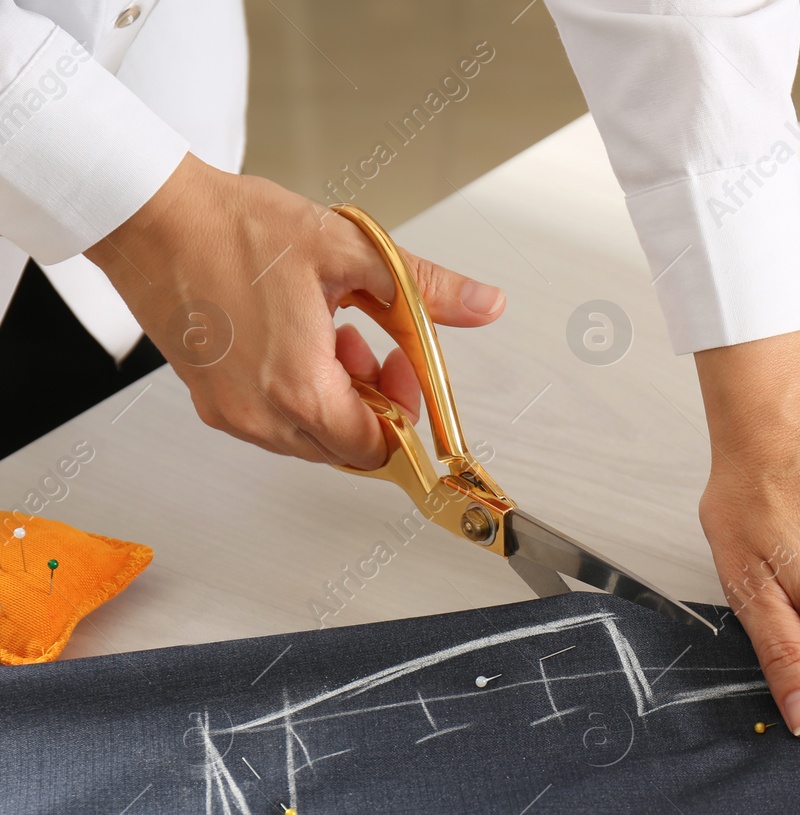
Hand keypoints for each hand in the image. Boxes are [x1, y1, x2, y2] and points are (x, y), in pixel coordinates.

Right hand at [85, 153, 505, 468]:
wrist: (149, 214)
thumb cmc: (231, 227)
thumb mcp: (350, 251)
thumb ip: (425, 288)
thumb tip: (484, 304)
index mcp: (298, 389)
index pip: (375, 450)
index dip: (406, 416)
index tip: (409, 376)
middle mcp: (259, 414)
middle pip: (345, 449)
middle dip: (376, 404)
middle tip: (378, 347)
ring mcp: (228, 410)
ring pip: (310, 437)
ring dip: (339, 397)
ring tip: (338, 334)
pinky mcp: (209, 397)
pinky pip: (273, 420)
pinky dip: (300, 391)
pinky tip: (303, 339)